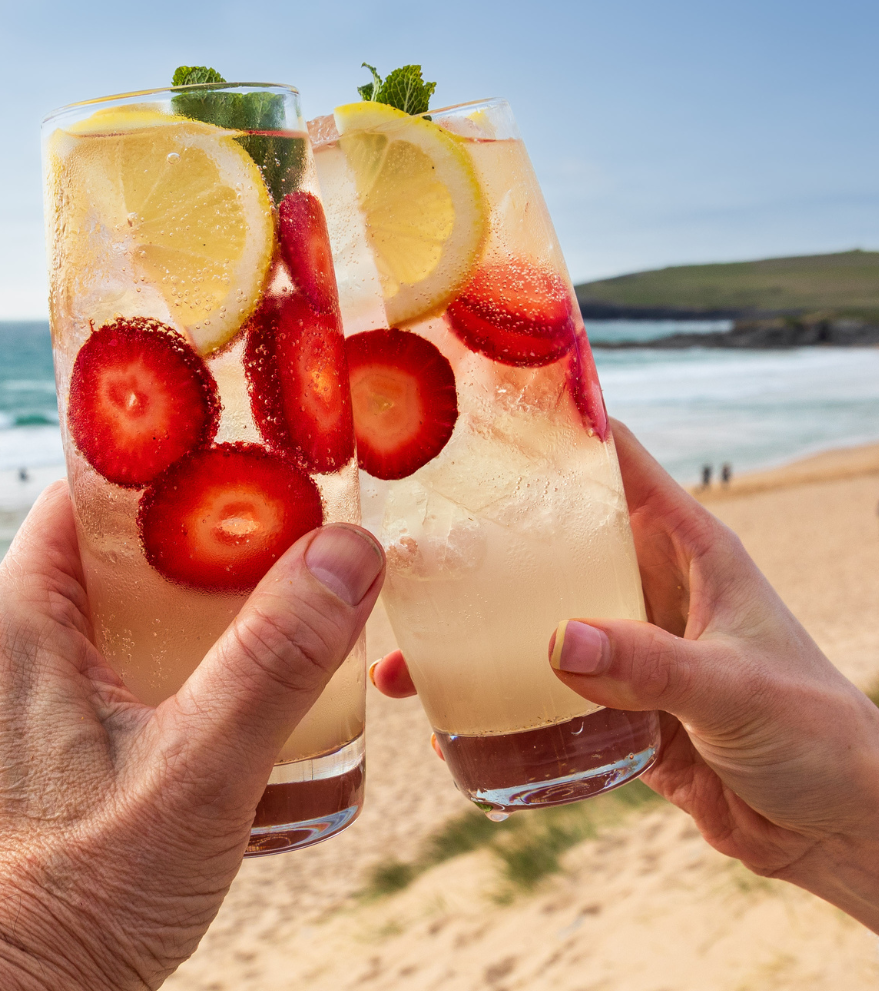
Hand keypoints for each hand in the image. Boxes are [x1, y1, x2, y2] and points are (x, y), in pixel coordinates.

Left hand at [0, 480, 383, 990]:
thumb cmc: (84, 894)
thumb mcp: (197, 770)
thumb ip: (275, 659)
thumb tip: (349, 553)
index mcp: (22, 615)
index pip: (92, 486)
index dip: (172, 460)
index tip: (253, 450)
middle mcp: (14, 635)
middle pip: (120, 538)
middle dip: (207, 528)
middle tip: (294, 520)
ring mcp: (31, 683)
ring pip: (127, 595)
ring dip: (203, 589)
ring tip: (285, 585)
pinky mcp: (54, 727)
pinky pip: (124, 648)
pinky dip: (185, 639)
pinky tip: (247, 665)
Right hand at [372, 422, 878, 929]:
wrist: (835, 828)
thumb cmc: (818, 735)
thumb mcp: (737, 687)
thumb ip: (652, 665)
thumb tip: (557, 642)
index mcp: (686, 549)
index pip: (615, 462)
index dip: (556, 430)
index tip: (481, 415)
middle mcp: (647, 585)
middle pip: (554, 539)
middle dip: (485, 538)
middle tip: (410, 541)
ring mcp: (627, 644)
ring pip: (537, 616)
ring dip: (478, 629)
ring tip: (407, 648)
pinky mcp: (614, 703)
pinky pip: (545, 690)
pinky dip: (499, 697)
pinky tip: (448, 712)